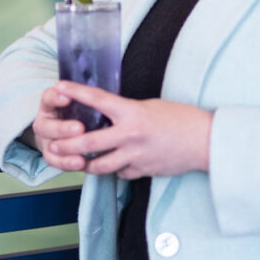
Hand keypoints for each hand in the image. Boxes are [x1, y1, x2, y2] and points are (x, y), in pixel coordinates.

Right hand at [31, 85, 87, 171]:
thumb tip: (110, 93)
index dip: (55, 98)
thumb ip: (89, 97)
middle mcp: (45, 121)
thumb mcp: (83, 100)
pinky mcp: (51, 156)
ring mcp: (46, 140)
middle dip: (62, 128)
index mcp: (51, 103)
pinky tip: (80, 164)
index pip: (48, 97)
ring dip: (65, 150)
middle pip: (46, 126)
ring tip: (80, 155)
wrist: (65, 131)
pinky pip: (55, 162)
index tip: (66, 97)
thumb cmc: (81, 110)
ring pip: (50, 147)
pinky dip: (67, 164)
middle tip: (79, 128)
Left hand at [40, 81, 212, 178]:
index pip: (97, 100)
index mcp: (132, 112)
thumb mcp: (151, 107)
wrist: (205, 141)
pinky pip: (121, 173)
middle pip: (89, 142)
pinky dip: (117, 170)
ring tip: (80, 162)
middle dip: (67, 146)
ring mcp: (136, 155)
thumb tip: (110, 116)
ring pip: (100, 165)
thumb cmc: (181, 119)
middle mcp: (131, 135)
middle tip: (54, 146)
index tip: (58, 86)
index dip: (76, 92)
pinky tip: (118, 164)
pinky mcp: (143, 170)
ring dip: (88, 164)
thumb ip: (128, 112)